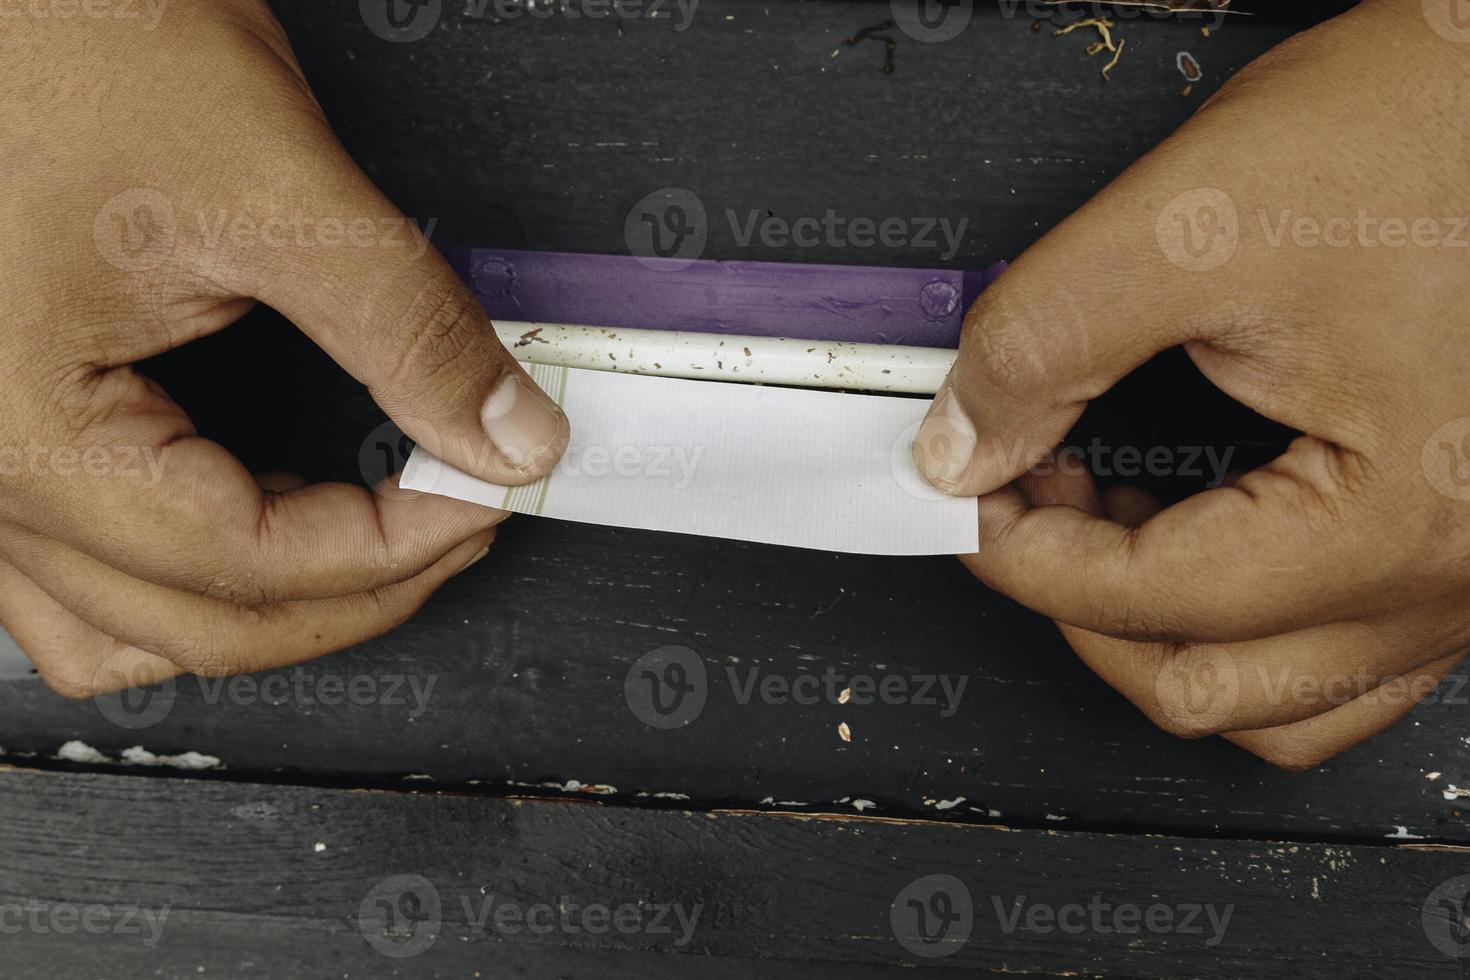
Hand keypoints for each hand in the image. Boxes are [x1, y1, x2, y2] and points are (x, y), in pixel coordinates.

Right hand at [0, 0, 567, 696]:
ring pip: (125, 628)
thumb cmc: (70, 36)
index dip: (396, 548)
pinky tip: (256, 520)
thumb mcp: (272, 185)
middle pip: (198, 625)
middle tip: (457, 522)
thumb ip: (408, 328)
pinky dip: (183, 577)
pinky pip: (79, 574)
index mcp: (26, 430)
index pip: (252, 562)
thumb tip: (504, 428)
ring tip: (370, 541)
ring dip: (263, 608)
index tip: (482, 500)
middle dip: (354, 591)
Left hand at [913, 0, 1469, 767]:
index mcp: (1394, 522)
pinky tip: (1193, 533)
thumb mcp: (1197, 223)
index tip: (962, 496)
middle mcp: (1449, 577)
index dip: (1020, 553)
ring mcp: (1466, 574)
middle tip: (1018, 504)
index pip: (1146, 598)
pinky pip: (1337, 651)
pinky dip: (1239, 618)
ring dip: (1157, 629)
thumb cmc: (1430, 135)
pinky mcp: (1459, 536)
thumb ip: (1050, 341)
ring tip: (1099, 522)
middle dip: (1077, 600)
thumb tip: (963, 442)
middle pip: (1203, 684)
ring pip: (1276, 696)